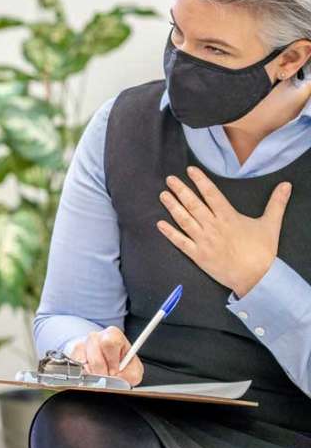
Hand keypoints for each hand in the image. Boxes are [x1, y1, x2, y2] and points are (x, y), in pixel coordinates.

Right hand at [68, 327, 143, 385]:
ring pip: (85, 364)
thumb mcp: (133, 370)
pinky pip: (76, 366)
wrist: (109, 364)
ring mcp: (82, 344)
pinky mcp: (73, 353)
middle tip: (108, 375)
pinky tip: (91, 371)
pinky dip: (84, 373)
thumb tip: (118, 378)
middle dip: (103, 372)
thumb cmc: (122, 365)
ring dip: (94, 373)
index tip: (115, 370)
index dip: (112, 361)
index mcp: (113, 334)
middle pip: (96, 358)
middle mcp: (95, 336)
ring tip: (100, 373)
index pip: (109, 343)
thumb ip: (130, 374)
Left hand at [157, 166, 288, 296]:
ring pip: (184, 220)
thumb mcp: (271, 224)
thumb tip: (286, 185)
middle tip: (169, 179)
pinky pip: (180, 242)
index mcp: (229, 217)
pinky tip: (160, 224)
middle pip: (193, 204)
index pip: (212, 194)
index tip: (189, 170)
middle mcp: (213, 226)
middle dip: (180, 190)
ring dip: (172, 207)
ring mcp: (203, 241)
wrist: (257, 278)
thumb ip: (276, 203)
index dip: (200, 180)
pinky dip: (169, 233)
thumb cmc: (263, 252)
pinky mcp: (198, 255)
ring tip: (163, 195)